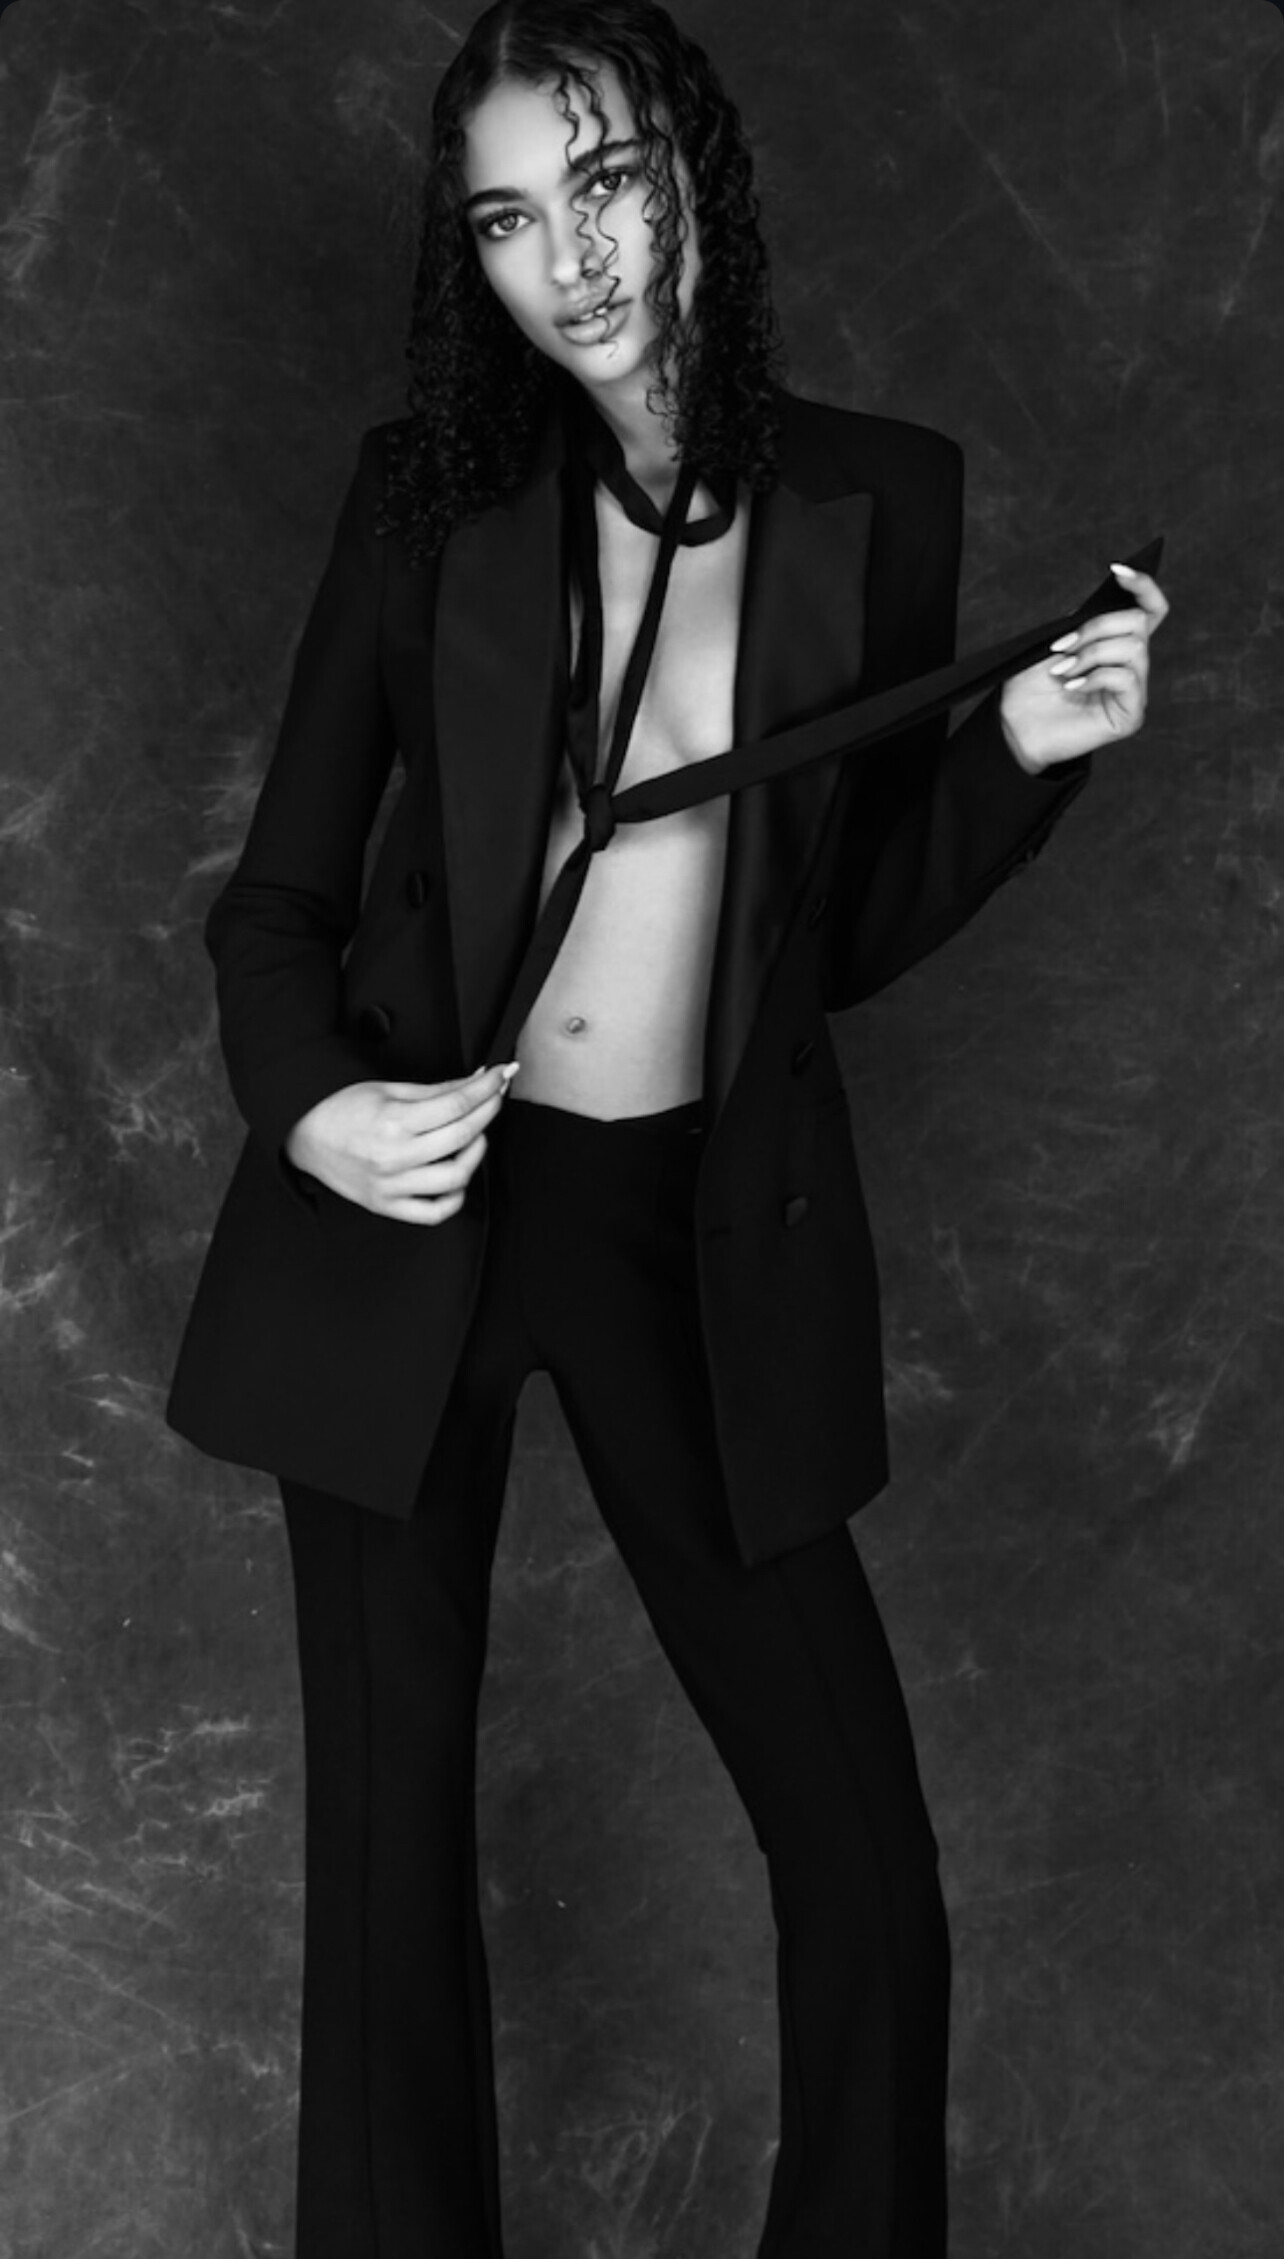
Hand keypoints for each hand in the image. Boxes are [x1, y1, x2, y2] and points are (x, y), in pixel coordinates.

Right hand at [285, 1064, 518, 1223]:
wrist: (304, 1134)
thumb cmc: (343, 1108)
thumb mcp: (389, 1089)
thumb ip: (437, 1090)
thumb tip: (477, 1081)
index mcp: (393, 1121)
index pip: (457, 1104)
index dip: (487, 1088)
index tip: (501, 1076)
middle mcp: (394, 1157)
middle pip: (463, 1137)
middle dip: (488, 1111)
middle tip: (495, 1097)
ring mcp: (391, 1186)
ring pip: (456, 1178)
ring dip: (476, 1154)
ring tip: (474, 1137)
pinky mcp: (387, 1206)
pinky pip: (434, 1212)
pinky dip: (455, 1196)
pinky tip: (456, 1176)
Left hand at [999, 562, 1170, 772]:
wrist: (1014, 727)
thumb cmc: (1032, 687)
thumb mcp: (1055, 643)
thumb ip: (1083, 621)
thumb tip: (1106, 599)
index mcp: (1117, 646)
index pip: (1150, 610)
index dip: (1142, 585)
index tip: (1116, 570)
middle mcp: (1132, 667)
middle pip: (1139, 622)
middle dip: (1097, 627)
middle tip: (1061, 646)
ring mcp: (1133, 692)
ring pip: (1133, 648)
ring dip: (1090, 653)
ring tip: (1062, 670)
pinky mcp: (1130, 716)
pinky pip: (1125, 678)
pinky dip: (1094, 677)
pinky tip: (1070, 687)